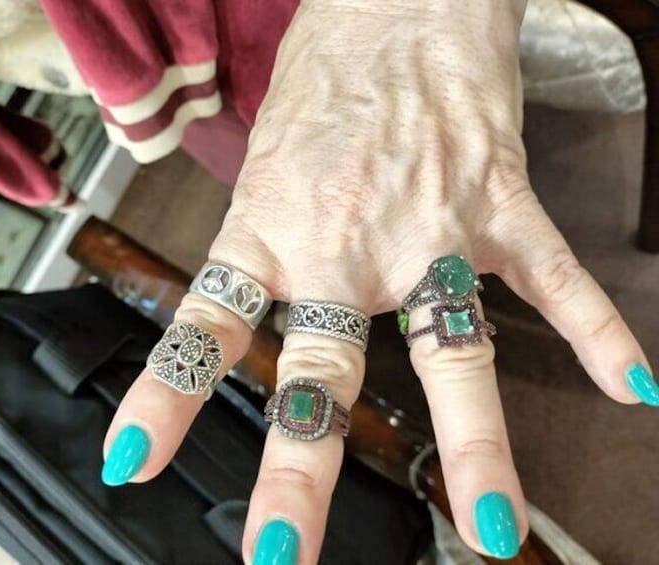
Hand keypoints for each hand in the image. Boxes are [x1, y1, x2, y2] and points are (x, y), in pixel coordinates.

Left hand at [102, 1, 655, 561]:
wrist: (398, 2)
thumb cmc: (327, 75)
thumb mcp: (268, 162)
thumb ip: (270, 243)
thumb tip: (262, 308)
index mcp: (273, 230)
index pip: (205, 329)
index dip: (164, 400)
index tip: (131, 462)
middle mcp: (347, 244)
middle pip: (320, 373)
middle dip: (301, 469)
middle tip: (281, 551)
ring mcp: (430, 230)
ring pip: (452, 352)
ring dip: (472, 445)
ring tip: (490, 525)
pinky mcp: (499, 206)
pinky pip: (556, 281)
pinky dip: (598, 334)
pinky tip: (633, 388)